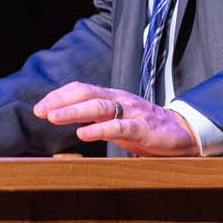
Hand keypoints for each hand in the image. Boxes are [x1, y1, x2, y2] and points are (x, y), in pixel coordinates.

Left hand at [33, 83, 199, 154]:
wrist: (182, 133)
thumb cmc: (145, 128)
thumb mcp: (117, 119)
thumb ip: (95, 117)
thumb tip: (65, 117)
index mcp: (113, 97)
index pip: (81, 89)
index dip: (59, 96)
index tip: (39, 107)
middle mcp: (120, 100)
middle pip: (86, 93)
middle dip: (60, 101)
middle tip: (40, 111)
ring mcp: (132, 113)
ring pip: (99, 107)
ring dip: (74, 111)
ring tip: (54, 118)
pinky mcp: (143, 129)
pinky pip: (119, 127)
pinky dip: (99, 129)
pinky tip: (84, 133)